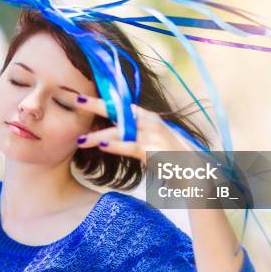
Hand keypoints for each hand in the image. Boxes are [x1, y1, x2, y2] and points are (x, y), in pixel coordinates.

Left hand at [72, 94, 194, 165]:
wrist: (194, 175)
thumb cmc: (170, 159)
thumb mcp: (149, 143)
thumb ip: (130, 136)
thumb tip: (103, 134)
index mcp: (148, 118)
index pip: (121, 105)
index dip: (101, 100)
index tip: (82, 96)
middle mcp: (150, 122)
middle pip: (118, 111)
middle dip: (96, 105)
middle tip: (76, 100)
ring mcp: (153, 135)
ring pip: (120, 131)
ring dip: (99, 135)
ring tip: (81, 140)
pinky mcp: (155, 150)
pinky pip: (131, 146)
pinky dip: (116, 145)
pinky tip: (103, 145)